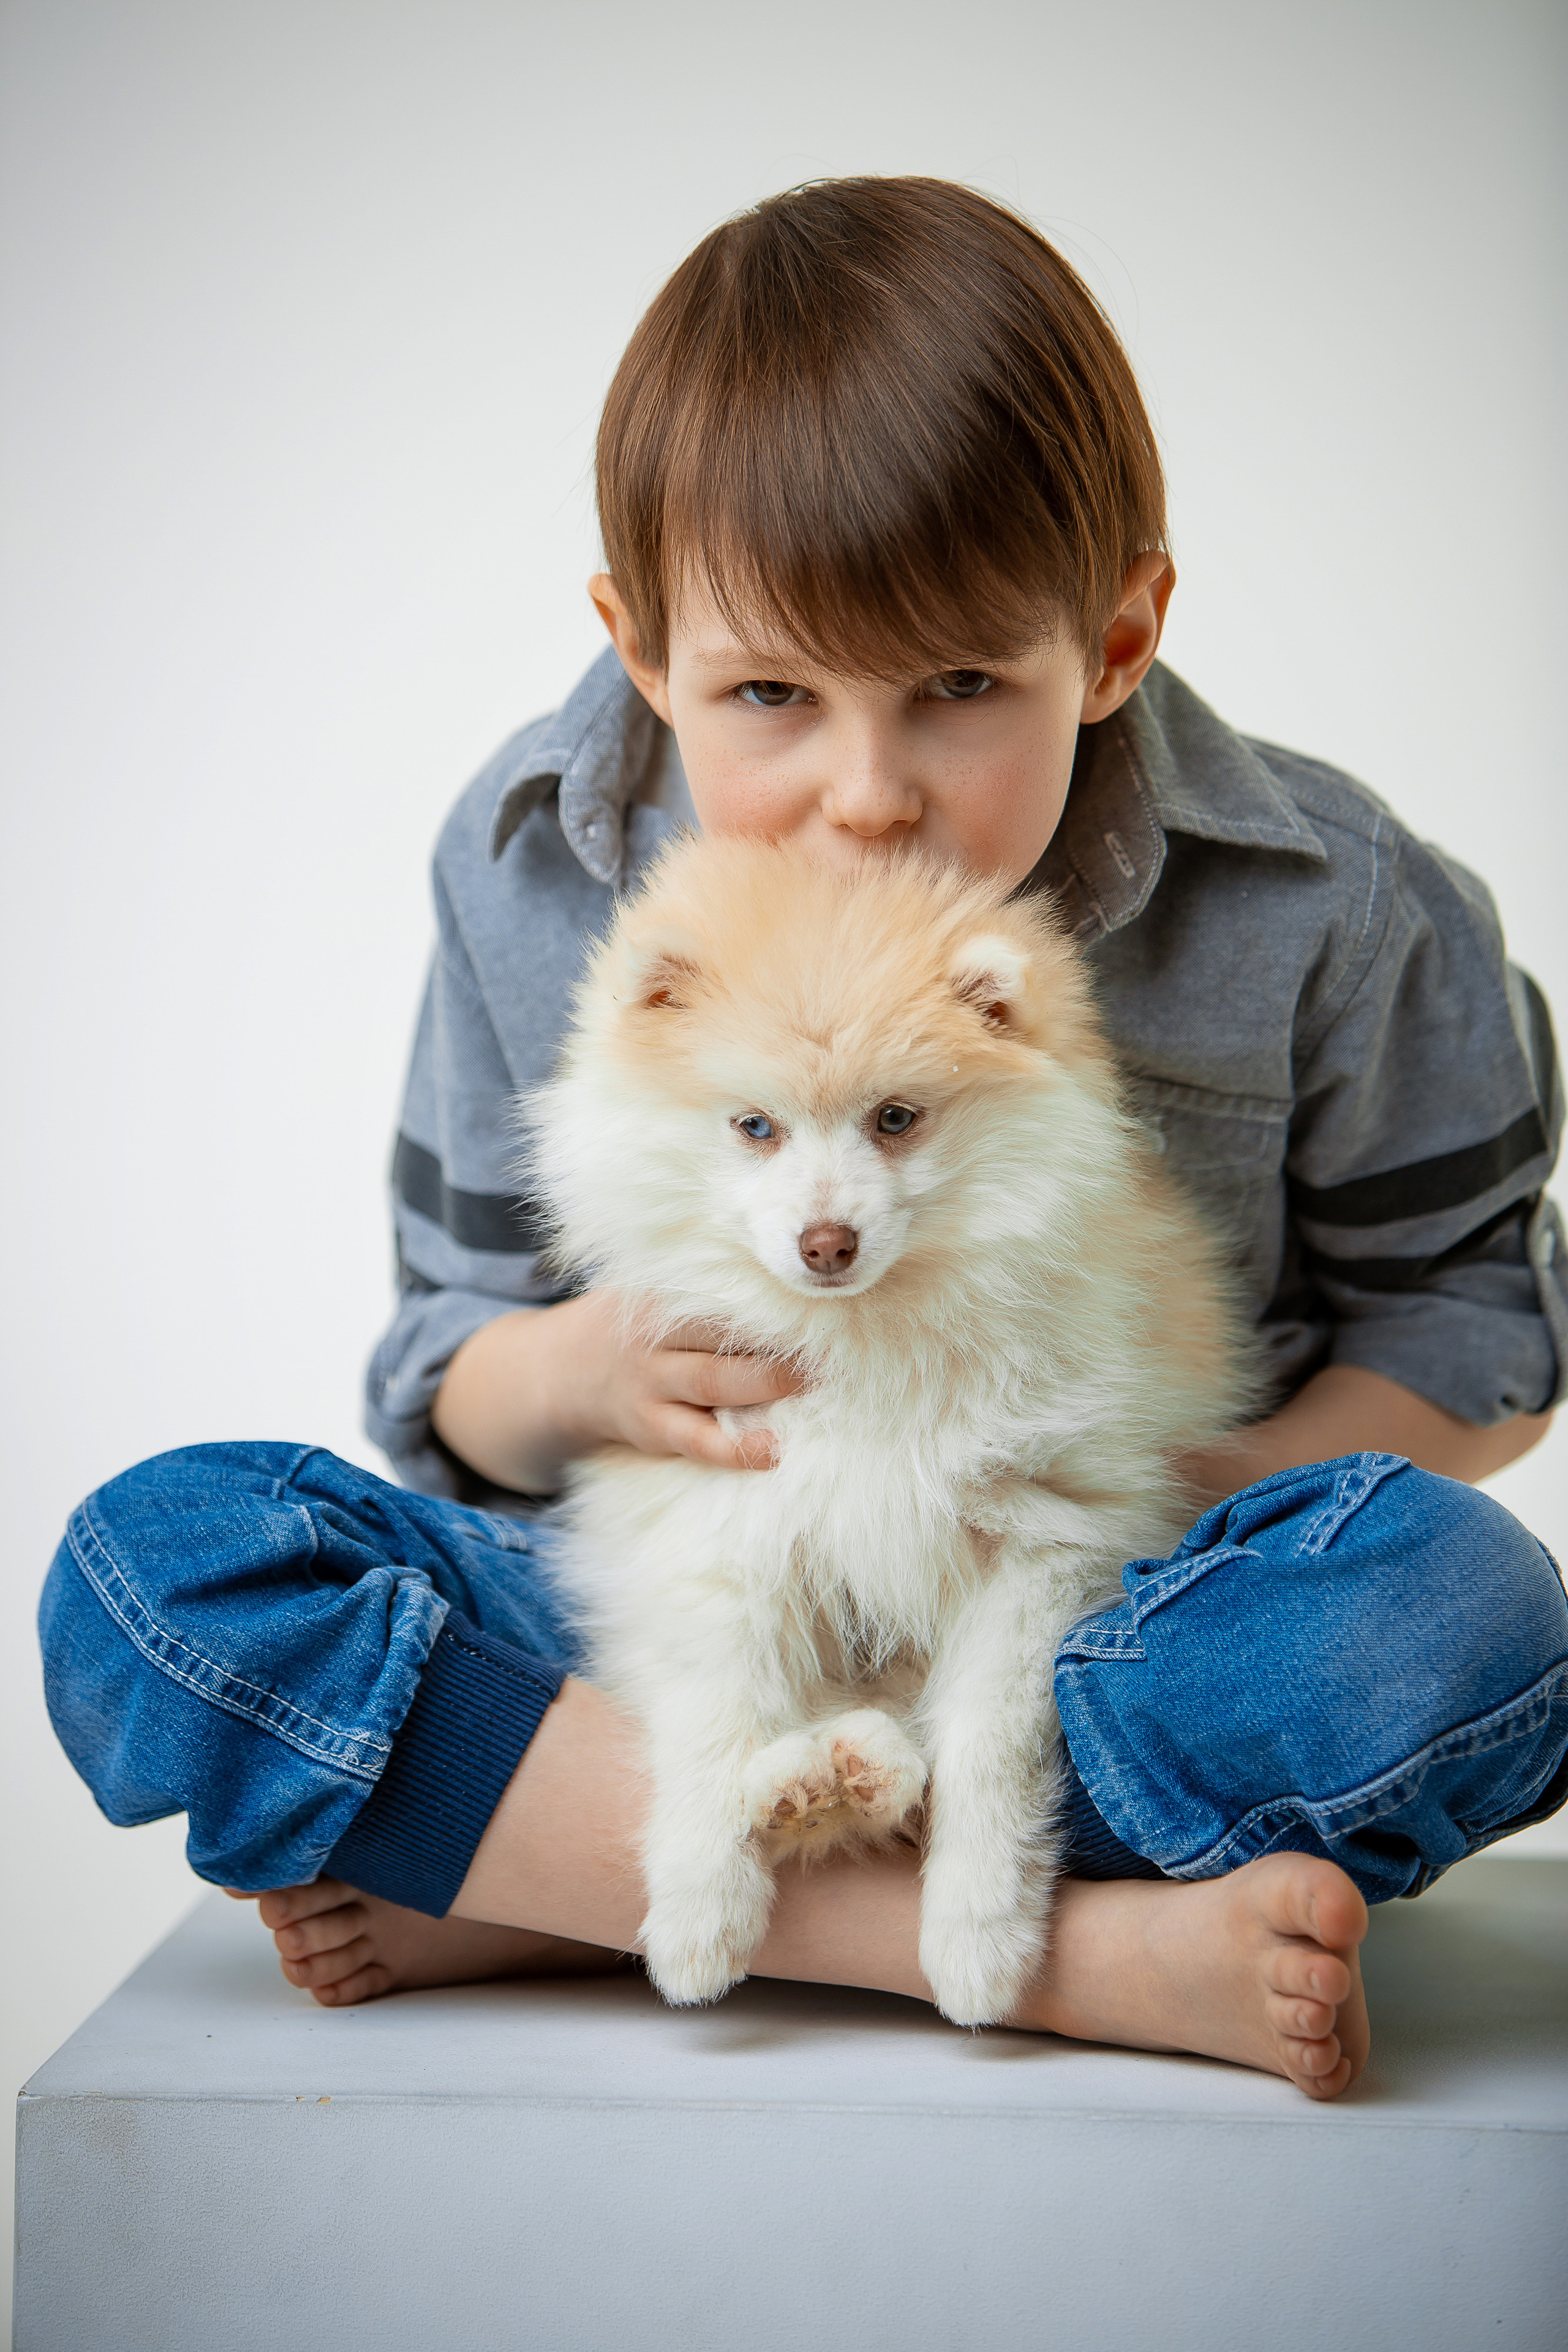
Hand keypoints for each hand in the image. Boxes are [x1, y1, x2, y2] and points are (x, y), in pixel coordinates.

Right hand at [432, 1288, 804, 1493]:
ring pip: (712, 1384)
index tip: (816, 1289)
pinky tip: (771, 1453)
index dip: (769, 1290)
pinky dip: (734, 1449)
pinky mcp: (652, 1427)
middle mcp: (655, 1335)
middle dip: (776, 1335)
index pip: (719, 1287)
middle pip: (721, 1330)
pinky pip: (696, 1440)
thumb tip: (776, 1251)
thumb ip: (699, 1274)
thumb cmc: (631, 1323)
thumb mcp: (648, 1287)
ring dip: (765, 1386)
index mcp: (660, 1294)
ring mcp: (651, 1383)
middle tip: (831, 1338)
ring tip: (812, 1387)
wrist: (562, 1371)